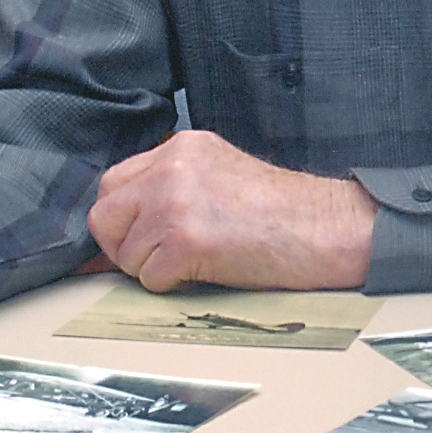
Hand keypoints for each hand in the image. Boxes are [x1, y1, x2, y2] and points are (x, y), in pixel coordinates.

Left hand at [87, 130, 375, 291]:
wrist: (326, 228)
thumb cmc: (283, 212)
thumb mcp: (218, 175)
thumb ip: (171, 186)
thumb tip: (124, 228)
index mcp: (180, 147)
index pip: (113, 183)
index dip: (122, 219)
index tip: (140, 237)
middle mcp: (171, 168)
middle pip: (105, 216)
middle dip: (124, 245)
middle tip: (161, 257)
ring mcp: (176, 203)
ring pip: (125, 254)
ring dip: (154, 269)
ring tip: (198, 260)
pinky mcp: (187, 241)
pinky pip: (150, 279)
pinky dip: (174, 285)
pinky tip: (208, 270)